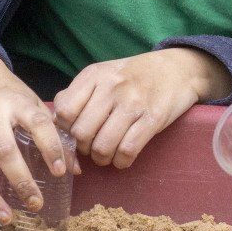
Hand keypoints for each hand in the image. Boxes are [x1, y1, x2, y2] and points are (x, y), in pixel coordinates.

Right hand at [0, 53, 72, 225]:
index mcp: (16, 101)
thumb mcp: (30, 100)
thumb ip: (51, 131)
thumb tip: (74, 169)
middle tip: (36, 204)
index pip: (38, 123)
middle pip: (4, 150)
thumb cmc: (4, 91)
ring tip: (7, 218)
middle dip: (21, 181)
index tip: (60, 172)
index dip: (50, 147)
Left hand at [52, 47, 229, 169]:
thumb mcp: (103, 74)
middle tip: (91, 148)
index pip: (63, 111)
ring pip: (102, 146)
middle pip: (81, 133)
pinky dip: (120, 162)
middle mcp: (111, 87)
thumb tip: (54, 119)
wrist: (177, 68)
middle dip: (83, 149)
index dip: (64, 131)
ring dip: (101, 159)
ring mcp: (133, 103)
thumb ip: (77, 93)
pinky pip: (127, 151)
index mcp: (94, 75)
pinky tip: (122, 158)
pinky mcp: (153, 119)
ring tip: (106, 155)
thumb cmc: (134, 76)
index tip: (74, 136)